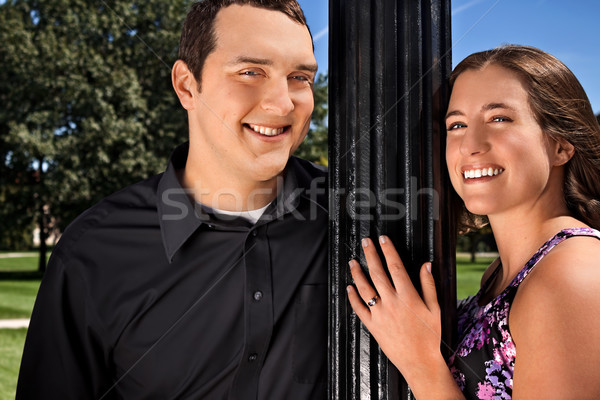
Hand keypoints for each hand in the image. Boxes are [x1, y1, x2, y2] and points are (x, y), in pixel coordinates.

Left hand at [347, 236, 461, 397]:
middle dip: (370, 255)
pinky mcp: (372, 325)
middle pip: (378, 273)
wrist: (420, 361)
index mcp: (408, 296)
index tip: (383, 239)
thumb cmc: (429, 335)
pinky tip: (349, 288)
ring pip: (365, 288)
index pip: (396, 267)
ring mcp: (380, 314)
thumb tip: (426, 265)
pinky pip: (359, 309)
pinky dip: (352, 297)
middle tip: (365, 242)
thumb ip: (429, 285)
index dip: (388, 250)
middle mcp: (392, 302)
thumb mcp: (435, 308)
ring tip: (353, 262)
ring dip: (357, 273)